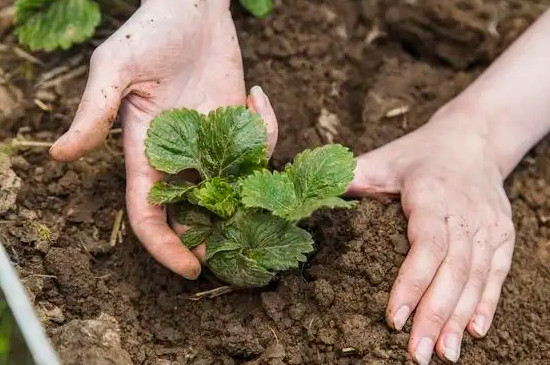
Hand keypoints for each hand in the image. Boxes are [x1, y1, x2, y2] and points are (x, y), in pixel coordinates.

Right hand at [49, 0, 276, 278]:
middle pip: (193, 212)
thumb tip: (59, 155)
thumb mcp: (116, 69)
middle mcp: (179, 155)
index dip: (165, 246)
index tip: (191, 268)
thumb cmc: (149, 32)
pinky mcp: (238, 124)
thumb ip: (94, 113)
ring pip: (230, 188)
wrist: (191, 7)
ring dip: (249, 195)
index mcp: (145, 152)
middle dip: (215, 235)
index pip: (148, 213)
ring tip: (267, 191)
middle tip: (243, 250)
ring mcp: (212, 142)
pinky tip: (258, 97)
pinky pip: (259, 146)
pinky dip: (267, 131)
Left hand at [348, 104, 514, 363]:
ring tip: (443, 353)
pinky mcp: (502, 234)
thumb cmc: (419, 154)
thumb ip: (350, 177)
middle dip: (435, 315)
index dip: (412, 282)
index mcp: (432, 194)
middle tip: (417, 354)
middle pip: (452, 269)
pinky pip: (497, 273)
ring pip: (475, 276)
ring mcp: (488, 225)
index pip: (425, 244)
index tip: (395, 318)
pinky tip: (473, 331)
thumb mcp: (382, 159)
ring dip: (459, 317)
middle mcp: (464, 212)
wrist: (473, 139)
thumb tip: (309, 196)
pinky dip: (486, 303)